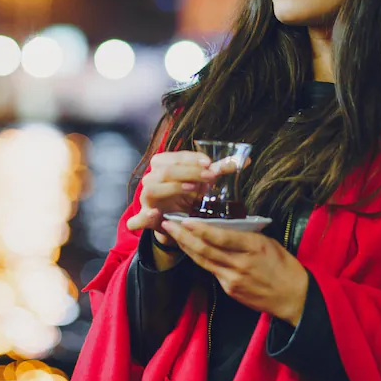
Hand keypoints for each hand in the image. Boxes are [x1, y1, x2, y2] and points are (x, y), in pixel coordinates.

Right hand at [125, 152, 243, 239]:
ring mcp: (146, 201)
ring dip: (173, 187)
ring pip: (152, 188)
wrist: (174, 223)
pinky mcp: (144, 220)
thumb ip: (218, 171)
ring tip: (193, 189)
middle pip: (165, 170)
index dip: (191, 158)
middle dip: (189, 171)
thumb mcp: (202, 183)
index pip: (174, 157)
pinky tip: (156, 215)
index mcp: (162, 167)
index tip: (211, 162)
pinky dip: (143, 217)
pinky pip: (137, 219)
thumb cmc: (187, 198)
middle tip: (211, 176)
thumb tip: (243, 161)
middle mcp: (151, 181)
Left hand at [160, 218, 308, 324]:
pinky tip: (189, 249)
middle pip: (204, 249)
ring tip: (173, 234)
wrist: (293, 296)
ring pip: (203, 261)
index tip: (184, 219)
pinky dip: (198, 259)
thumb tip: (222, 225)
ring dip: (186, 247)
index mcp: (253, 247)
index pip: (220, 237)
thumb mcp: (267, 242)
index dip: (199, 229)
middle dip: (183, 236)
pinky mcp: (229, 290)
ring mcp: (233, 279)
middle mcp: (240, 264)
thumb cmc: (283, 264)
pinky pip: (210, 271)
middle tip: (168, 224)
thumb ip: (244, 235)